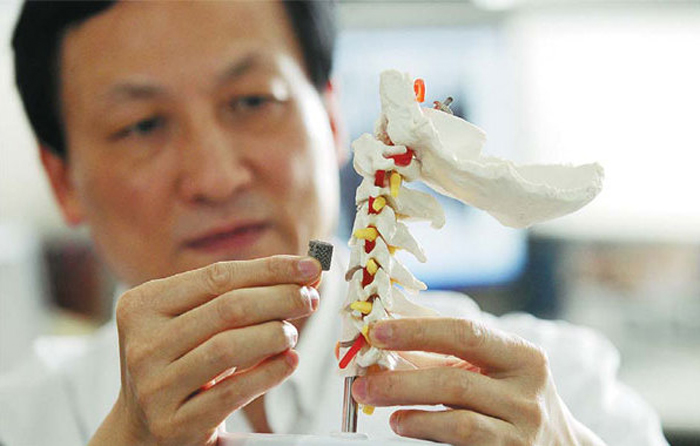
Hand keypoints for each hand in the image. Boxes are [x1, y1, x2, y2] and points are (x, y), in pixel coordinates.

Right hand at [89, 256, 321, 445]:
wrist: (142, 430)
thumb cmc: (179, 364)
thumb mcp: (194, 323)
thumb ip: (239, 296)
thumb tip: (303, 274)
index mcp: (143, 305)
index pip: (217, 277)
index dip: (269, 269)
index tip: (308, 267)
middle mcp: (143, 343)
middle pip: (227, 308)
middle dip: (279, 298)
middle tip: (309, 298)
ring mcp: (154, 386)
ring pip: (228, 347)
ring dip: (273, 334)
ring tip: (292, 333)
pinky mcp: (174, 423)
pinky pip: (231, 392)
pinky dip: (268, 374)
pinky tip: (288, 362)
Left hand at [352, 318, 606, 445]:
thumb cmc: (512, 397)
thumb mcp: (491, 367)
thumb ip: (443, 350)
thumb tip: (386, 331)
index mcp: (522, 356)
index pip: (465, 333)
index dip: (416, 331)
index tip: (377, 331)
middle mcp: (527, 394)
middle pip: (455, 380)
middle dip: (400, 380)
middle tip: (362, 380)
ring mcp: (521, 432)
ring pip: (459, 421)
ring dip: (411, 411)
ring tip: (381, 405)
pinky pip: (462, 444)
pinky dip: (426, 432)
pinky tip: (404, 424)